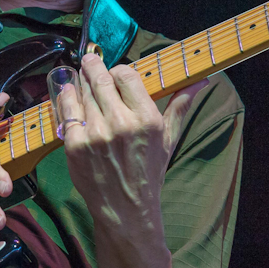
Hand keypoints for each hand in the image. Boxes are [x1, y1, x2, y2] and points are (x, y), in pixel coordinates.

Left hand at [58, 54, 206, 229]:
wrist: (125, 208)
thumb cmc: (149, 171)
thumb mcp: (169, 137)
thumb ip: (181, 104)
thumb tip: (201, 80)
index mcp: (147, 119)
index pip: (126, 74)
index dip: (118, 70)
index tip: (115, 72)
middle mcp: (121, 124)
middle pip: (100, 79)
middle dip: (93, 65)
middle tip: (89, 59)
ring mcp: (95, 134)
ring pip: (82, 92)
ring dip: (80, 82)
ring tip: (80, 77)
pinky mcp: (75, 145)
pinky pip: (67, 111)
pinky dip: (66, 99)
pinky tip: (69, 93)